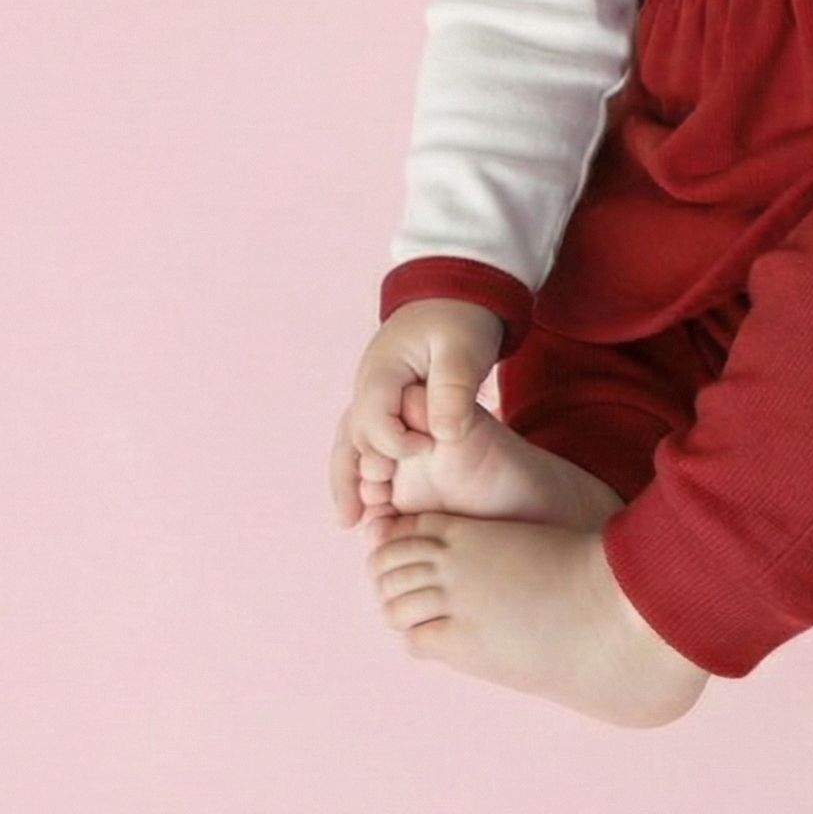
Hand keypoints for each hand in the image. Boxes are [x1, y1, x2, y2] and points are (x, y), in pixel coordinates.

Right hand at [328, 298, 503, 525]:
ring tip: (349, 520)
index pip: (375, 419)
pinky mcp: (385, 401)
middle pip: (351, 436)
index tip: (428, 448)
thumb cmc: (461, 318)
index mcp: (384, 370)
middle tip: (356, 519)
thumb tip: (444, 436)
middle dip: (353, 477)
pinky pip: (366, 437)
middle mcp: (369, 384)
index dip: (398, 442)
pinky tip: (367, 496)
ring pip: (350, 440)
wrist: (455, 293)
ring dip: (348, 478)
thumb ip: (453, 389)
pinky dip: (362, 465)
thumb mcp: (464, 348)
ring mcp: (373, 393)